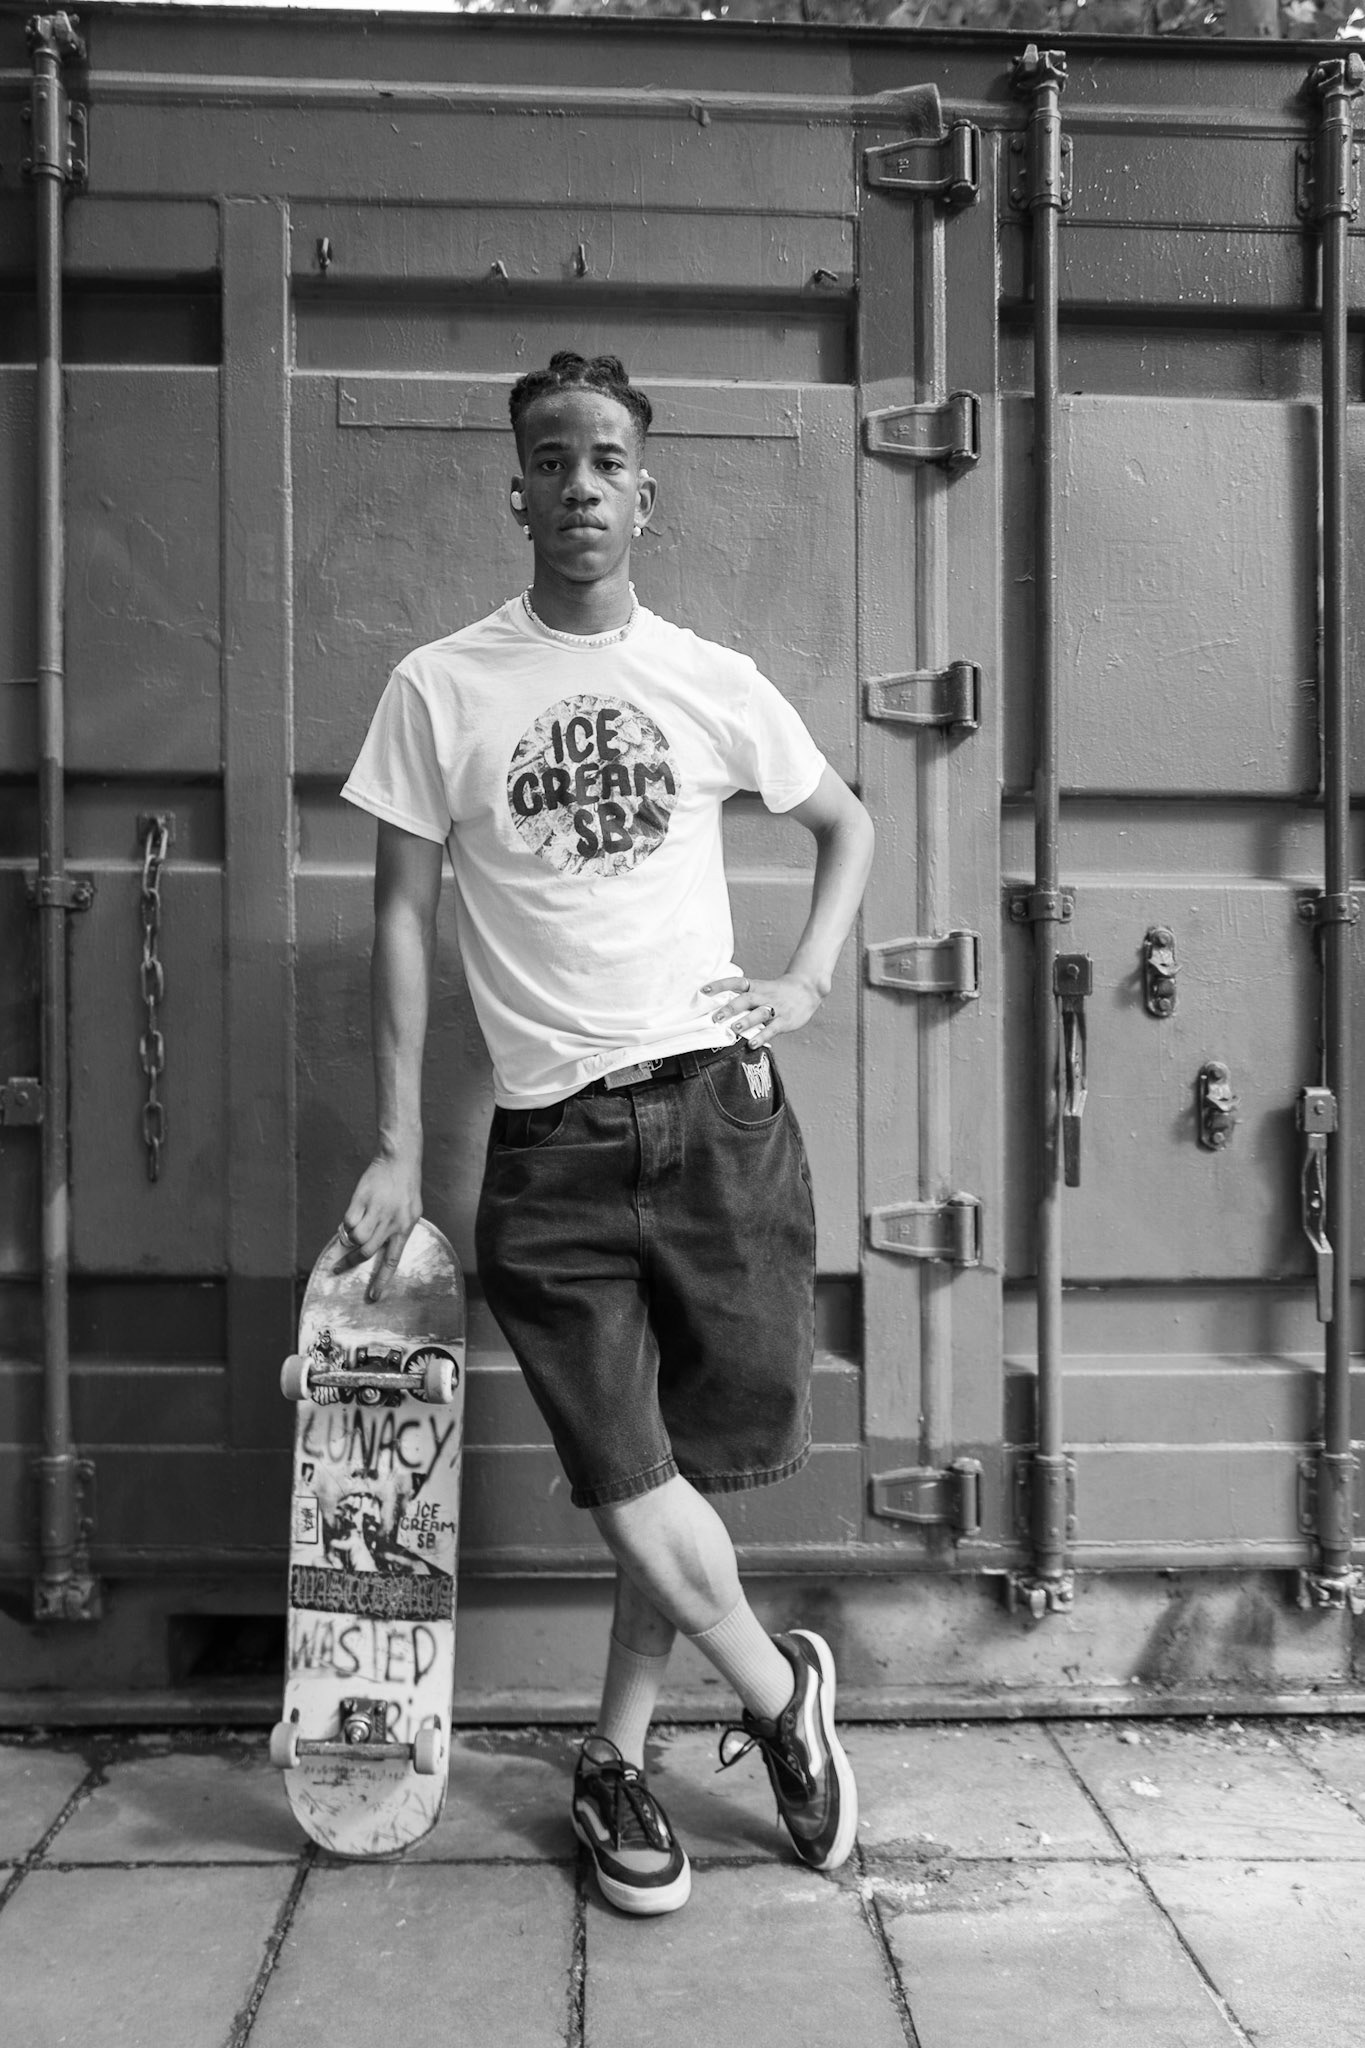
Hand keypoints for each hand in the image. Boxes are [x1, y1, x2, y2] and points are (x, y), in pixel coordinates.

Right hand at [336, 1154, 421, 1300]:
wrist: (399, 1161)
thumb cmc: (405, 1188)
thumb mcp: (409, 1212)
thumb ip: (396, 1230)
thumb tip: (374, 1248)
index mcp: (405, 1228)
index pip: (392, 1260)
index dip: (382, 1280)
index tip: (373, 1296)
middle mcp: (390, 1222)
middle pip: (367, 1252)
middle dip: (349, 1264)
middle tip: (337, 1269)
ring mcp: (376, 1210)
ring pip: (356, 1237)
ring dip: (350, 1239)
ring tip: (353, 1232)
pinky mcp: (362, 1199)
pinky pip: (349, 1220)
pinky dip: (348, 1222)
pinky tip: (355, 1213)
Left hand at [702, 971, 821, 1047]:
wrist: (807, 989)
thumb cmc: (777, 992)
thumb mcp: (760, 989)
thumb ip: (743, 997)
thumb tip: (716, 1007)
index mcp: (756, 987)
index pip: (736, 982)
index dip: (720, 985)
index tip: (704, 990)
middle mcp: (764, 996)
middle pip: (746, 999)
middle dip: (730, 1008)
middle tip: (715, 1018)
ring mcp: (775, 1009)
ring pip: (760, 1013)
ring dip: (746, 1021)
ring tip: (734, 1029)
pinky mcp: (784, 1021)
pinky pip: (772, 1029)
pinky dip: (762, 1037)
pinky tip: (752, 1045)